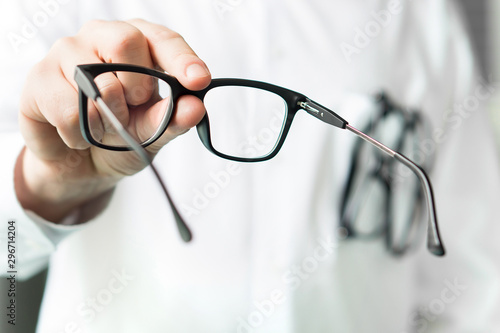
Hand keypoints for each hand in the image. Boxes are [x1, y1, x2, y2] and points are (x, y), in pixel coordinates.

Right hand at [15, 19, 210, 222]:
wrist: (80, 164)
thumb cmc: (120, 136)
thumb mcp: (153, 131)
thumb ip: (173, 119)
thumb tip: (195, 107)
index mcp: (136, 43)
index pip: (162, 39)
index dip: (182, 58)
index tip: (199, 80)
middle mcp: (100, 37)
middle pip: (125, 41)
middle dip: (137, 87)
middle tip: (133, 108)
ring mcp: (65, 53)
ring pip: (98, 82)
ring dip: (108, 119)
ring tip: (102, 126)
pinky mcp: (39, 78)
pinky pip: (70, 110)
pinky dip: (82, 135)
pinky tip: (80, 135)